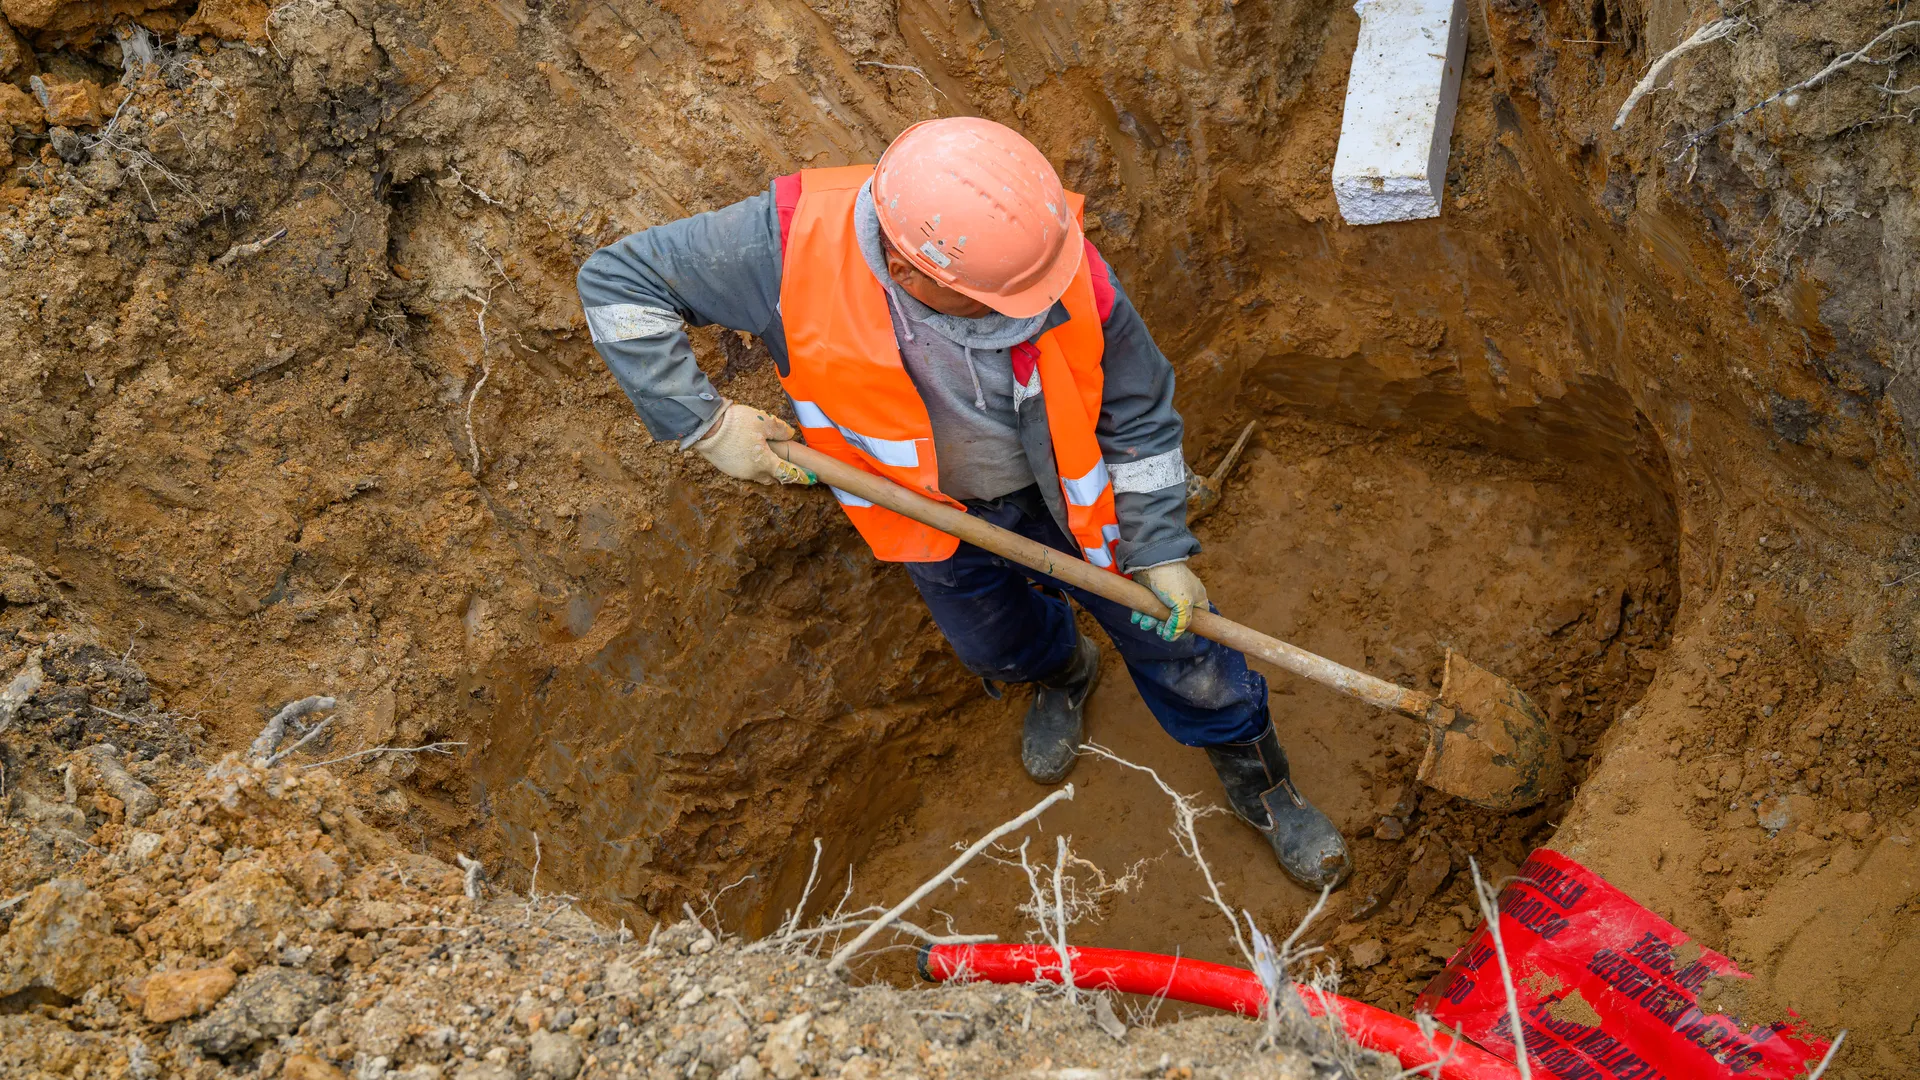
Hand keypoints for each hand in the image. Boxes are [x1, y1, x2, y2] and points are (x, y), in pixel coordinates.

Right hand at [688, 402, 816, 485]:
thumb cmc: (736, 424)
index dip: (800, 476)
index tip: (810, 478)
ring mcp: (738, 472)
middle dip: (781, 473)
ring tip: (767, 457)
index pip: (787, 473)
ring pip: (757, 475)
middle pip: (772, 478)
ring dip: (765, 469)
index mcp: (764, 463)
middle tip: (787, 465)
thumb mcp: (764, 421)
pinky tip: (750, 453)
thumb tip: (789, 434)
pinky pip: (745, 470)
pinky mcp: (727, 468)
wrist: (705, 426)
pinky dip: (751, 465)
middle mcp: (752, 472)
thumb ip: (780, 430)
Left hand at [1130, 561, 1206, 640]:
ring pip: (1158, 617)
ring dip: (1150, 622)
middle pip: (1173, 621)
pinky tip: (1136, 617)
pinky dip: (1141, 614)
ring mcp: (1165, 596)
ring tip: (1144, 622)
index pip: (1195, 621)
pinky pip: (1147, 609)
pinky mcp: (1151, 593)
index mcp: (1196, 600)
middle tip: (1157, 628)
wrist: (1152, 561)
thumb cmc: (1172, 580)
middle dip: (1163, 627)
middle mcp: (1181, 599)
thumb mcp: (1183, 605)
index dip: (1186, 631)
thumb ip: (1180, 624)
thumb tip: (1171, 637)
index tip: (1176, 635)